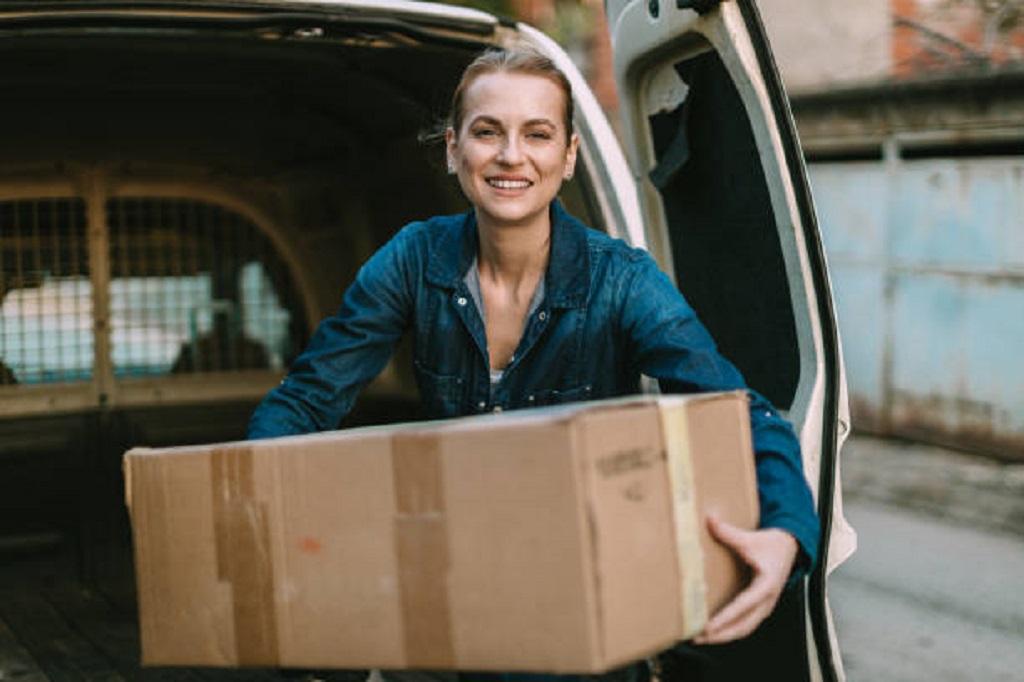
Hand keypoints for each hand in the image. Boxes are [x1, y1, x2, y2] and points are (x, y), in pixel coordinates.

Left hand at [693, 514, 798, 644]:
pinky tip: (713, 631)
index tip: (708, 627)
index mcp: (767, 585)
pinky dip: (730, 630)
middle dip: (720, 634)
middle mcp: (767, 600)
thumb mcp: (751, 538)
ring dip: (723, 635)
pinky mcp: (761, 606)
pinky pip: (745, 624)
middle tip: (697, 637)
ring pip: (744, 628)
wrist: (791, 547)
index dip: (725, 618)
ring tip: (700, 638)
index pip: (743, 606)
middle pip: (743, 626)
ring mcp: (765, 606)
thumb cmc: (772, 544)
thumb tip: (710, 519)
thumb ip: (728, 532)